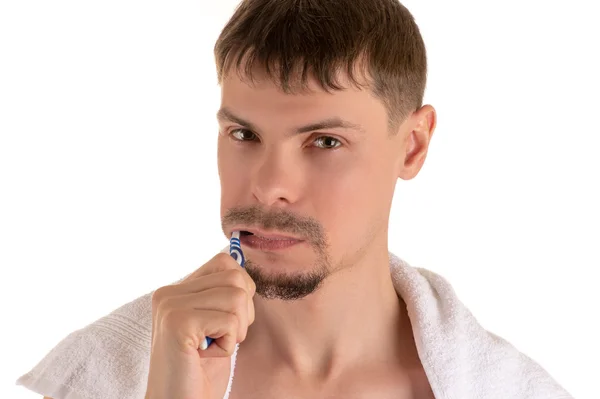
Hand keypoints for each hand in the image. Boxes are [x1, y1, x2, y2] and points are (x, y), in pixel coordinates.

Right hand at [145, 252, 255, 398]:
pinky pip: (230, 321)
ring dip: (236, 330)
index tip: (227, 319)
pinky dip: (227, 345)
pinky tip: (206, 356)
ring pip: (237, 298)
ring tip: (212, 347)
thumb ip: (222, 292)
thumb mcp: (214, 323)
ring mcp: (171, 307)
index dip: (241, 290)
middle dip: (243, 313)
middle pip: (236, 278)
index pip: (225, 262)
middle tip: (220, 337)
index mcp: (175, 289)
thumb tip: (241, 257)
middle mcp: (168, 293)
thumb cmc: (200, 371)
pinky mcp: (179, 324)